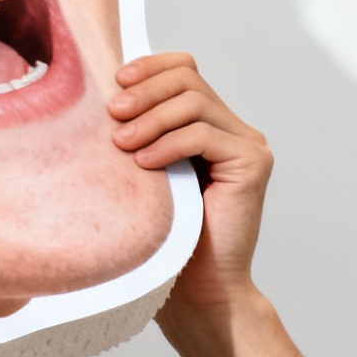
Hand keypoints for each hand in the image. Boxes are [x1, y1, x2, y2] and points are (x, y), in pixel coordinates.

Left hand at [108, 52, 272, 319]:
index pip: (184, 69)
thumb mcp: (144, 170)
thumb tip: (103, 94)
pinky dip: (168, 144)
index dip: (149, 67)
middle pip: (188, 79)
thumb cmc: (163, 235)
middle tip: (112, 113)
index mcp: (211, 124)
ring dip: (150, 118)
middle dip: (144, 90)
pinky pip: (203, 135)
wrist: (195, 289)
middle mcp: (236, 129)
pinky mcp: (253, 165)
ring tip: (121, 144)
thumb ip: (140, 132)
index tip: (114, 81)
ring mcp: (249, 146)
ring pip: (194, 102)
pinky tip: (145, 164)